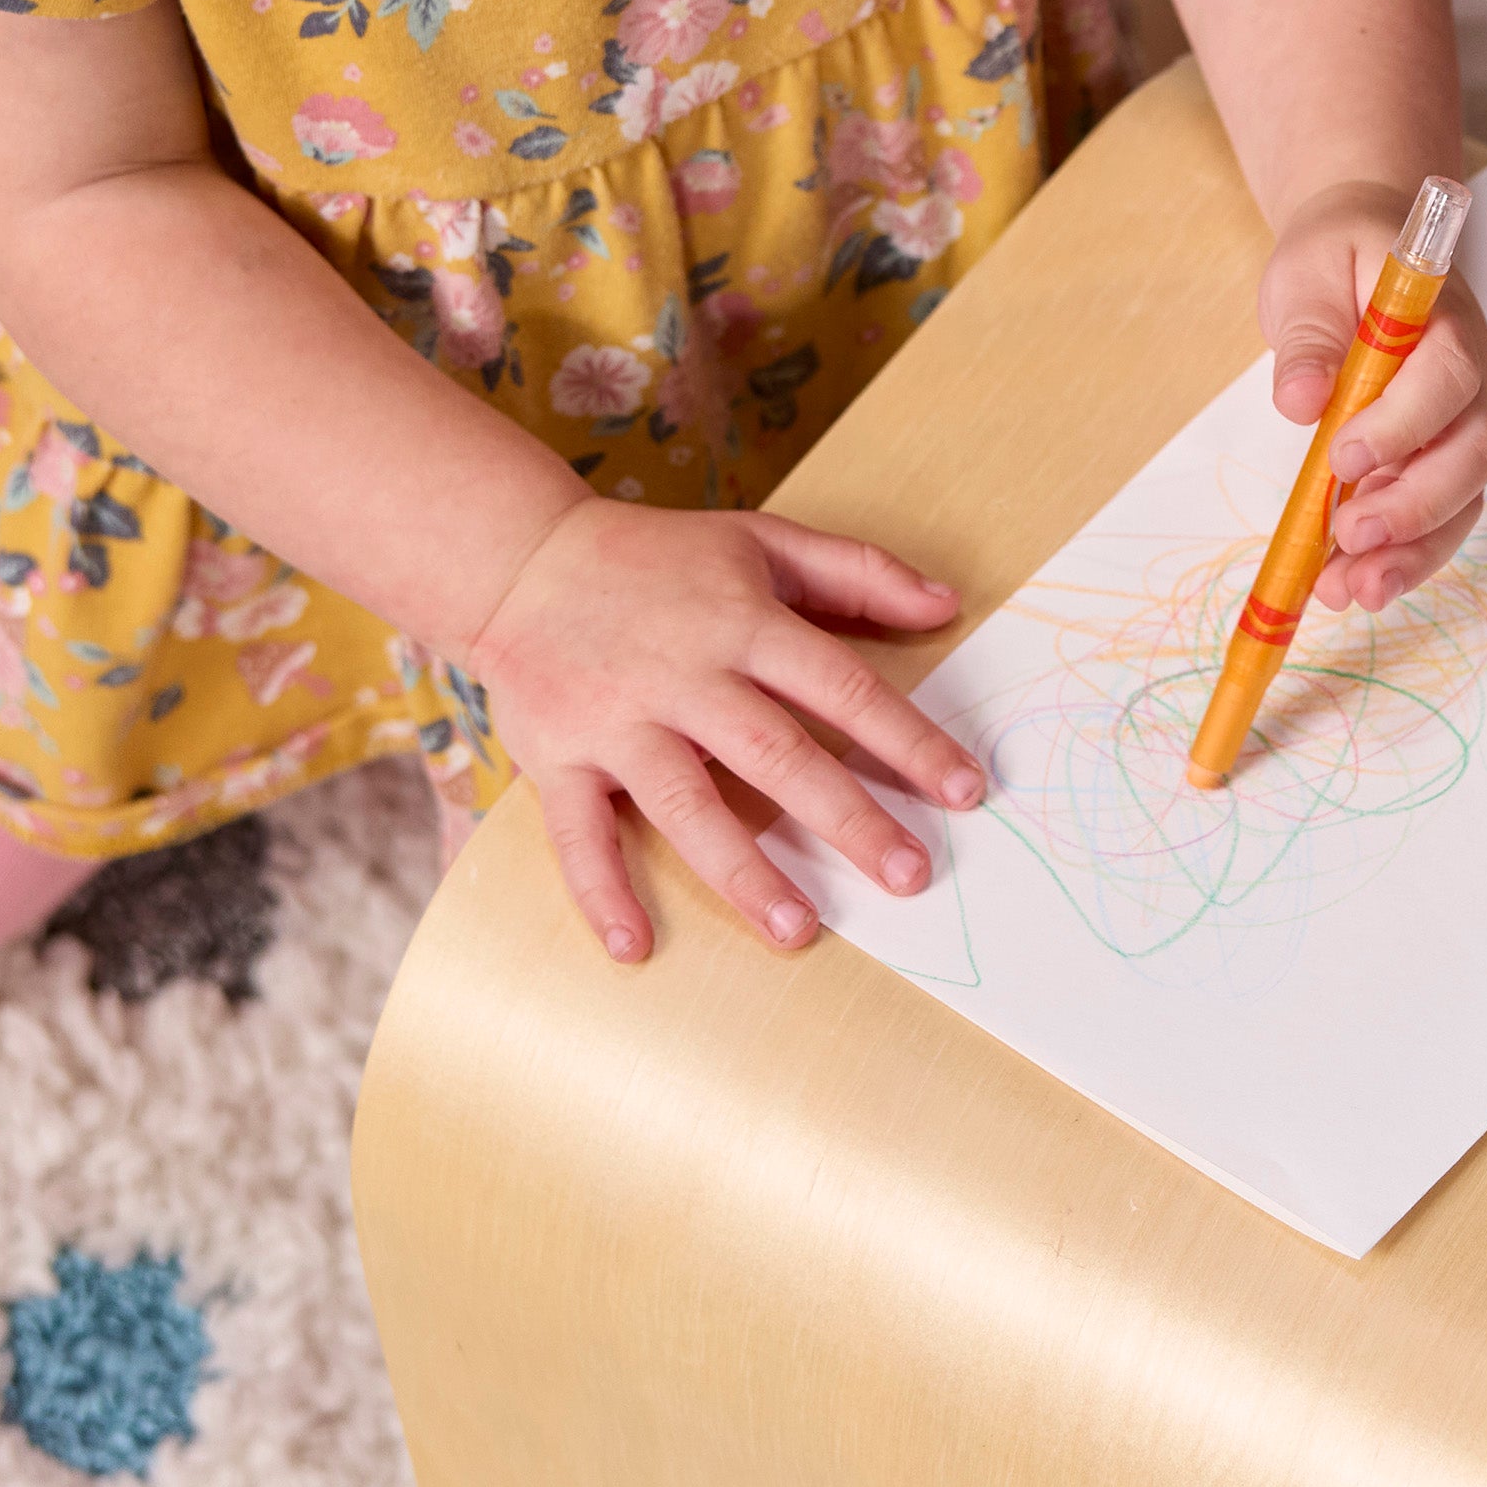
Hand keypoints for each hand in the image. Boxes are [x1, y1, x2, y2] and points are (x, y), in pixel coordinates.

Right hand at [462, 495, 983, 967]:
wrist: (520, 559)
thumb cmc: (659, 558)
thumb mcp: (763, 541)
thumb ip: (859, 572)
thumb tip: (948, 604)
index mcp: (742, 623)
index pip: (842, 686)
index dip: (908, 739)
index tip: (966, 790)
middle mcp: (683, 676)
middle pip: (776, 754)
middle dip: (847, 818)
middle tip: (910, 876)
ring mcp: (617, 722)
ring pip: (686, 805)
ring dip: (743, 871)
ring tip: (799, 930)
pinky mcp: (556, 758)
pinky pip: (577, 834)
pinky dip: (601, 891)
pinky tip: (635, 945)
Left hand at [1257, 183, 1486, 609]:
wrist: (1355, 250)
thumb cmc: (1336, 256)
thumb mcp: (1307, 274)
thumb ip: (1310, 335)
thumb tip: (1302, 399)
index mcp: (1444, 320)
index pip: (1448, 377)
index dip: (1404, 424)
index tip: (1343, 457)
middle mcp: (1466, 380)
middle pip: (1472, 452)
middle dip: (1415, 505)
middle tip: (1349, 537)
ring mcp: (1455, 425)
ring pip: (1462, 499)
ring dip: (1413, 552)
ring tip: (1349, 589)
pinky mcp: (1431, 461)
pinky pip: (1435, 519)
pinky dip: (1401, 558)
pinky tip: (1351, 584)